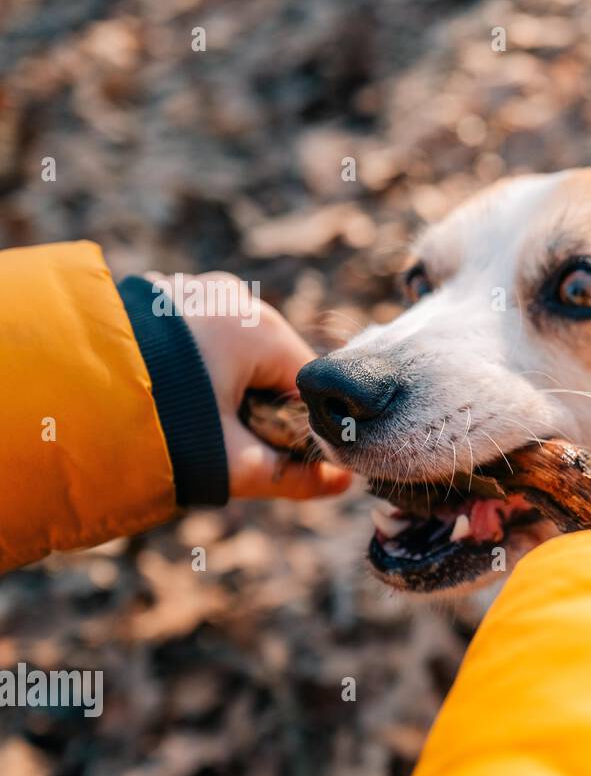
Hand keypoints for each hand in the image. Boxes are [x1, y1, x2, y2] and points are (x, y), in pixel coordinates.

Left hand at [145, 271, 352, 499]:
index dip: (301, 427)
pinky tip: (167, 397)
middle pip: (271, 364)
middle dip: (258, 408)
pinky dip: (193, 368)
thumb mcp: (231, 461)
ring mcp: (191, 291)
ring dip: (224, 389)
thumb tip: (342, 484)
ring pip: (232, 351)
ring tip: (189, 423)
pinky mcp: (156, 297)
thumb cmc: (160, 424)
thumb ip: (293, 476)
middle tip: (224, 444)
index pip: (309, 384)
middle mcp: (233, 298)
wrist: (63, 392)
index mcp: (262, 328)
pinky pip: (196, 337)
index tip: (274, 454)